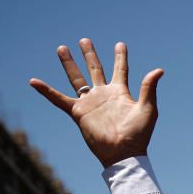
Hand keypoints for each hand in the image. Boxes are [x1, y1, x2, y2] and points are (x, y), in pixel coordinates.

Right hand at [30, 39, 163, 167]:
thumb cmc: (138, 134)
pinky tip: (33, 81)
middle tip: (84, 40)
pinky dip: (46, 91)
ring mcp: (90, 103)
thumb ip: (149, 88)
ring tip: (62, 48)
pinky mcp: (78, 112)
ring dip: (69, 64)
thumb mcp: (148, 109)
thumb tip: (159, 70)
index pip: (120, 69)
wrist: (123, 153)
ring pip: (76, 79)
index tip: (120, 44)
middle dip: (90, 55)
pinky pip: (59, 99)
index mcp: (120, 92)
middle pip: (95, 70)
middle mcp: (103, 95)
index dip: (120, 57)